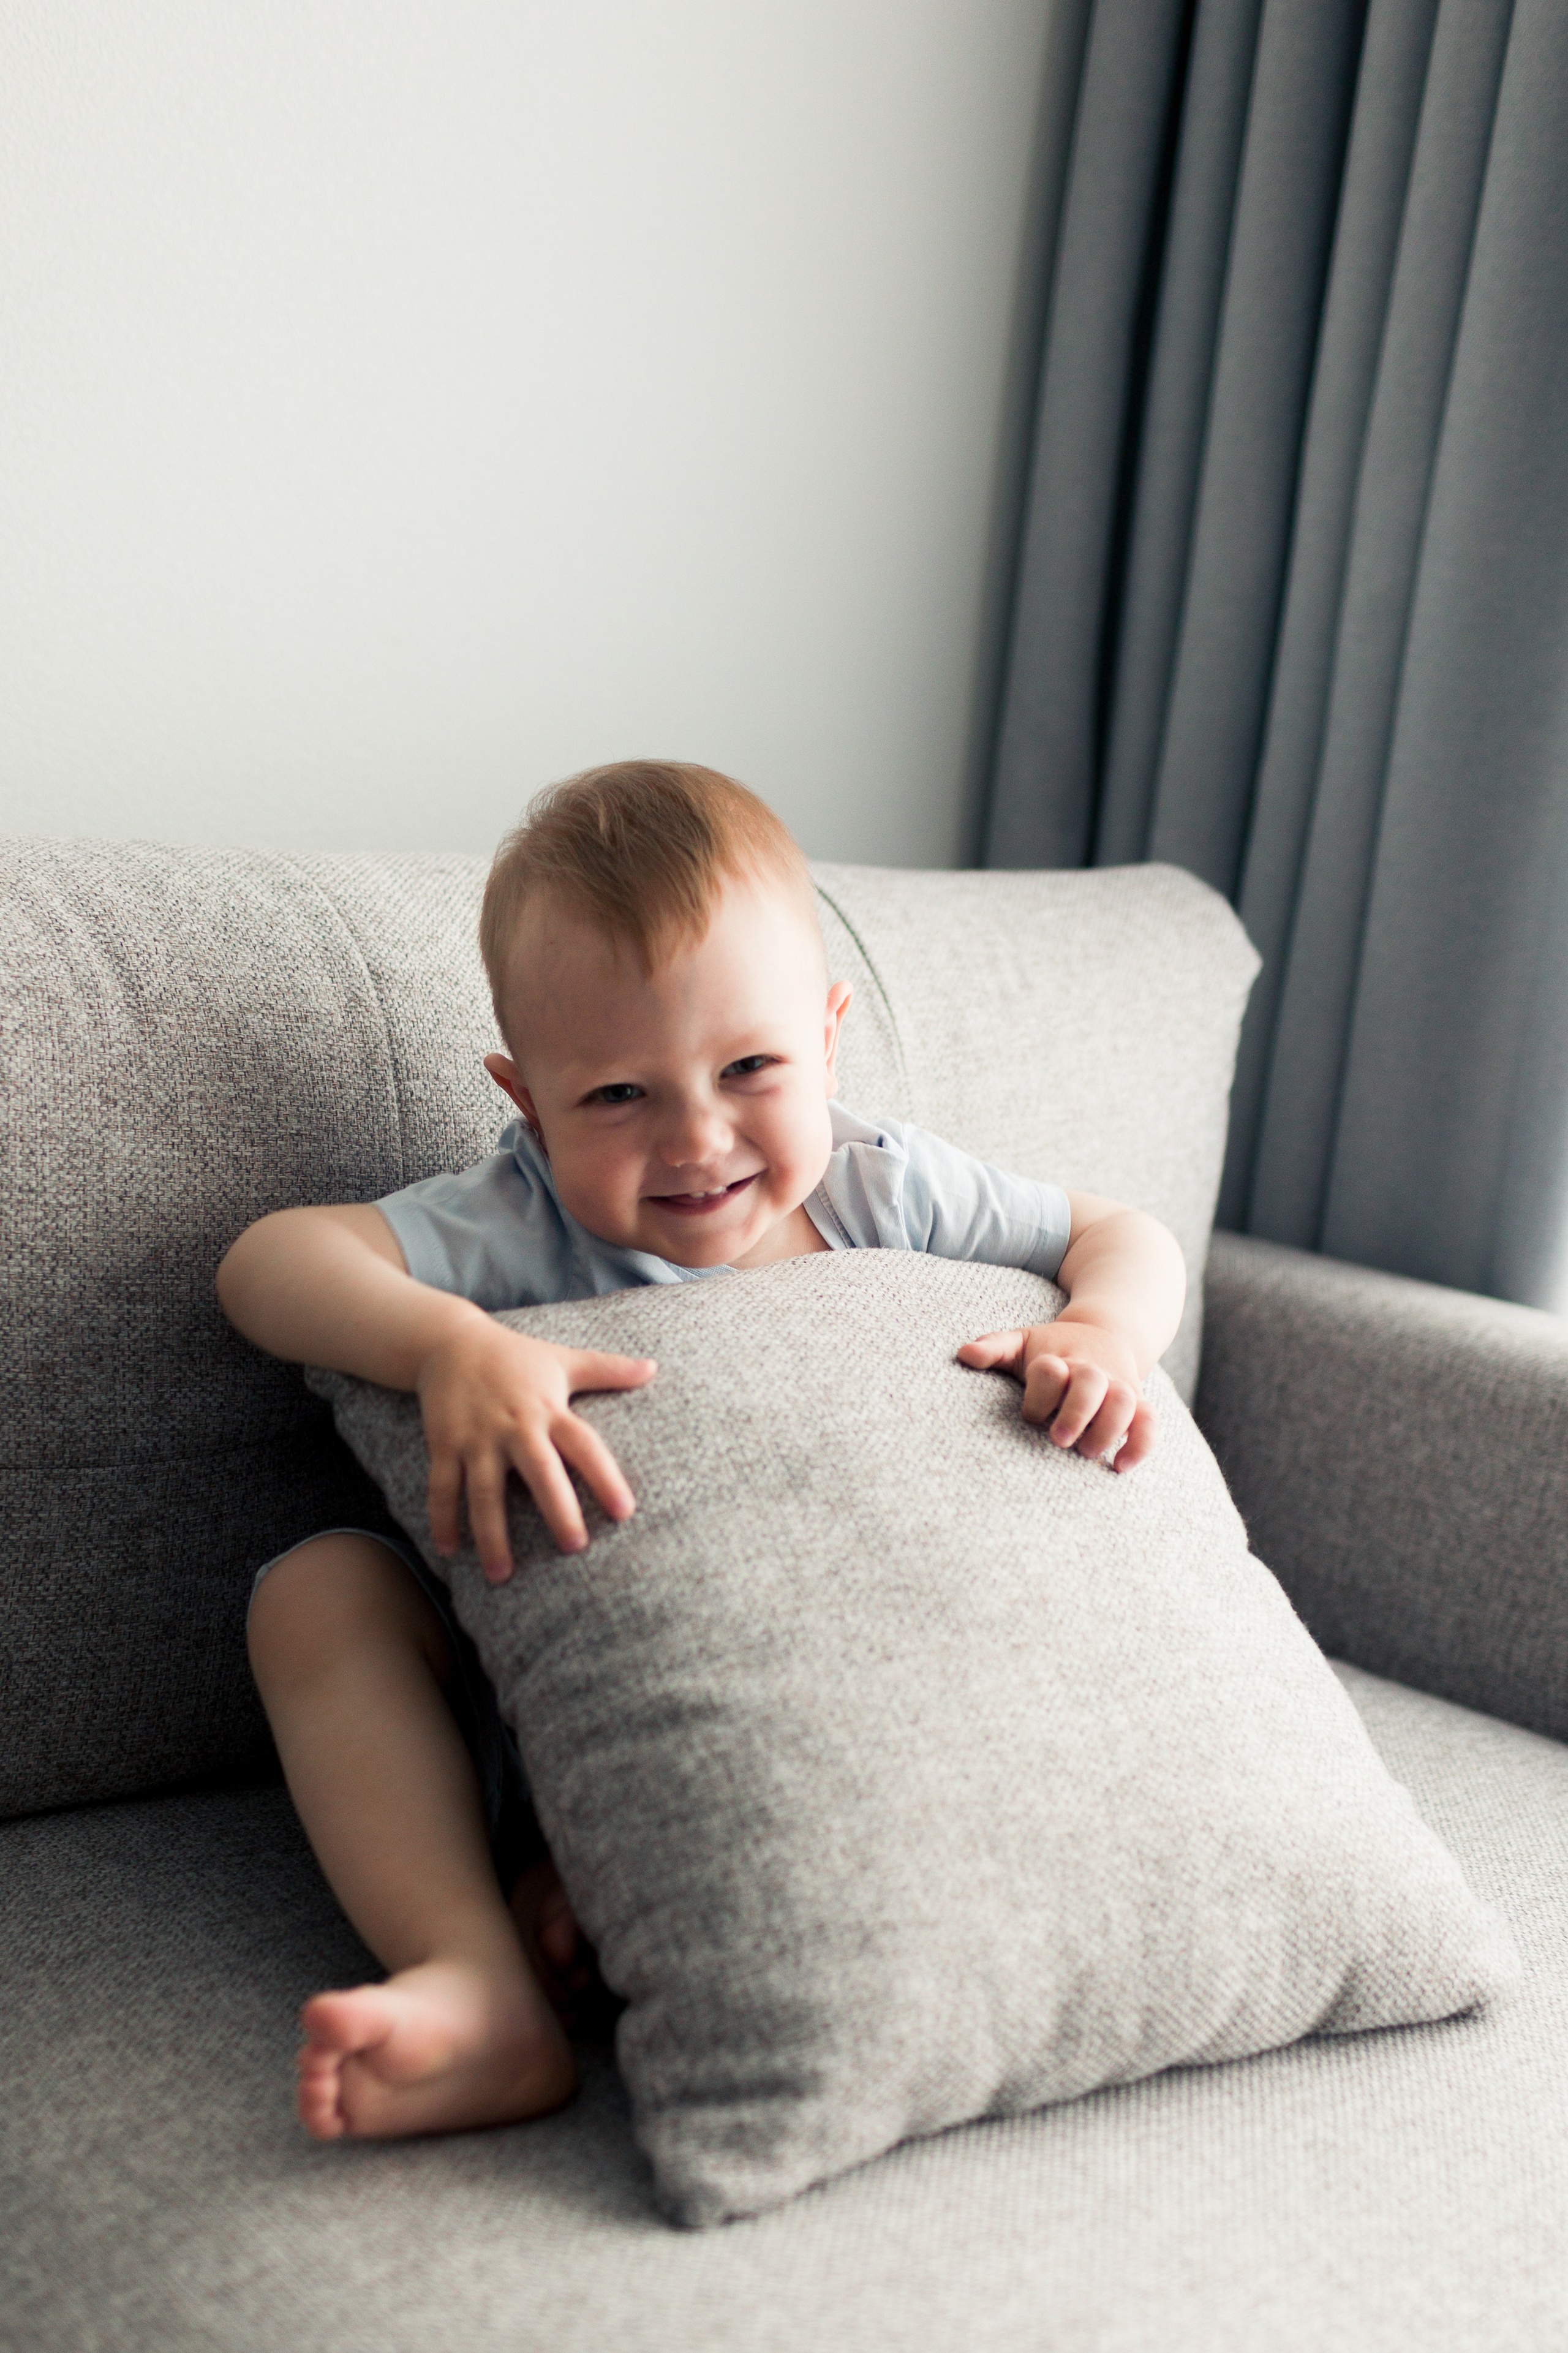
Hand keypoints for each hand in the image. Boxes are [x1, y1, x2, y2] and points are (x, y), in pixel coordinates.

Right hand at [416, 1317, 655, 1579]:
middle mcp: (515, 1426)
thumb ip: (608, 1368)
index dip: (605, 1477)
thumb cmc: (515, 1356)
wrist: (449, 1340)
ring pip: (484, 1491)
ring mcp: (477, 1438)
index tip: (626, 1512)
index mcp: (549, 1410)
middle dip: (557, 1509)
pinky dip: (442, 1519)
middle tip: (574, 1547)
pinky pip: (442, 1487)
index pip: (584, 1446)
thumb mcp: (562, 1359)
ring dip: (492, 1534)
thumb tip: (653, 1367)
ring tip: (502, 1575)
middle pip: (540, 1471)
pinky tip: (449, 1552)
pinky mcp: (444, 1444)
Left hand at [956, 1318, 1156, 1471]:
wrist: (1105, 1332)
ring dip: (1109, 1427)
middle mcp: (1091, 1371)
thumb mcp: (1023, 1342)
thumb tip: (963, 1354)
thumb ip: (994, 1347)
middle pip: (1091, 1382)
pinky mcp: (1137, 1403)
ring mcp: (1117, 1386)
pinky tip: (1121, 1467)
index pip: (1050, 1370)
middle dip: (1077, 1411)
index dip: (1040, 1393)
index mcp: (1060, 1358)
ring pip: (1125, 1401)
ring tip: (1087, 1453)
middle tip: (1059, 1439)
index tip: (1030, 1415)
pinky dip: (1141, 1444)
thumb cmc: (1053, 1348)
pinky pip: (1149, 1421)